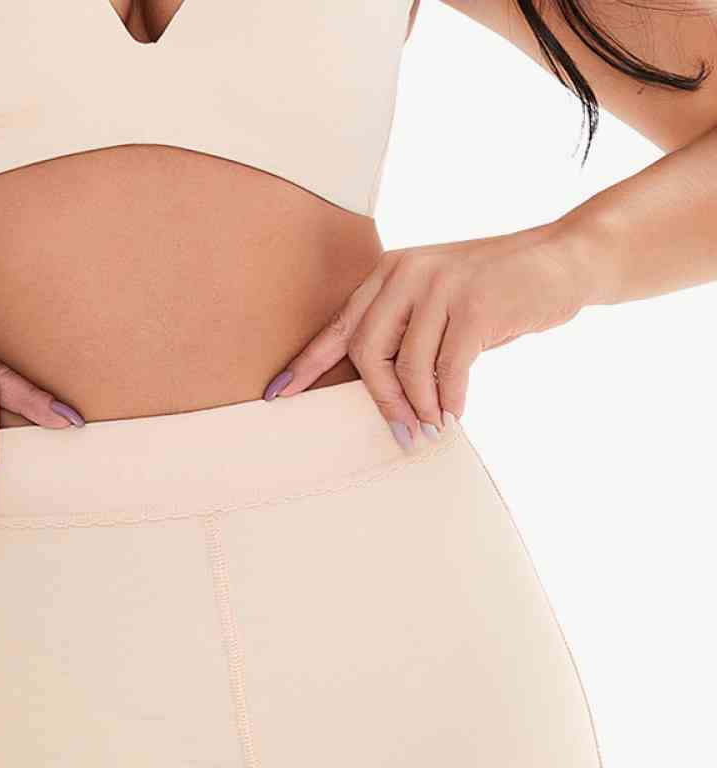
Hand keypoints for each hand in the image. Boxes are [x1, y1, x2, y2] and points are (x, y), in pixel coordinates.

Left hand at [264, 222, 589, 443]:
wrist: (562, 260)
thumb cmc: (497, 291)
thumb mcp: (440, 302)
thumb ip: (405, 332)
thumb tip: (379, 391)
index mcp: (391, 273)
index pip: (340, 325)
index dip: (307, 364)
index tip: (278, 395)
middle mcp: (409, 272)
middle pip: (368, 351)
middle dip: (381, 401)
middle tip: (402, 434)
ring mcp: (443, 285)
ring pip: (409, 366)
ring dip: (420, 407)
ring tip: (432, 427)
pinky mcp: (477, 305)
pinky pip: (449, 369)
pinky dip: (450, 400)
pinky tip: (455, 412)